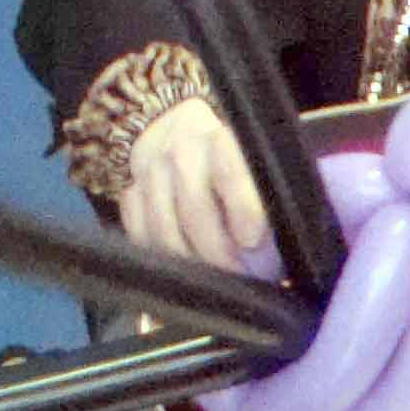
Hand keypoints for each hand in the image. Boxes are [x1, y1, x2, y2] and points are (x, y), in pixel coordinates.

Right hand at [123, 96, 268, 272]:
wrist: (171, 129)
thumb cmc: (228, 158)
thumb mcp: (253, 163)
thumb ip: (267, 197)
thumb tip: (279, 246)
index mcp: (221, 140)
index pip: (231, 172)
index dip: (243, 208)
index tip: (252, 241)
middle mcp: (182, 152)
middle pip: (195, 211)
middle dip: (219, 253)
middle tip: (239, 276)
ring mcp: (151, 173)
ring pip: (165, 231)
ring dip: (191, 263)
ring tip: (213, 281)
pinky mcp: (130, 194)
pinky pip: (141, 235)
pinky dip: (162, 258)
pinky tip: (182, 269)